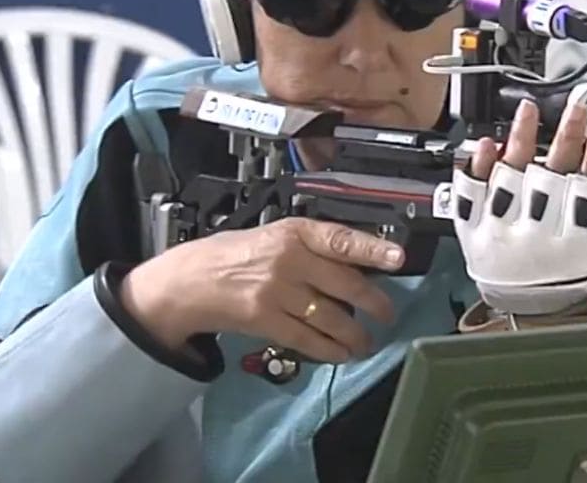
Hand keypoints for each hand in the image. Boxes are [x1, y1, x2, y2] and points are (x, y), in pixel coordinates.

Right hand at [119, 218, 403, 362]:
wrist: (188, 281)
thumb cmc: (236, 255)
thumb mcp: (275, 237)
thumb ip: (312, 248)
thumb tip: (358, 264)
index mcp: (294, 232)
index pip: (340, 238)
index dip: (372, 249)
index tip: (399, 259)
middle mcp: (288, 259)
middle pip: (344, 283)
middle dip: (375, 303)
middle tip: (389, 315)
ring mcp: (276, 291)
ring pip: (331, 317)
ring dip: (355, 334)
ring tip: (367, 342)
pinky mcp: (264, 320)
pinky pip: (307, 339)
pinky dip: (329, 350)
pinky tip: (342, 354)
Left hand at [453, 98, 586, 314]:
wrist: (534, 309)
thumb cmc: (572, 278)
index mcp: (576, 247)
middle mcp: (537, 241)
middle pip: (551, 178)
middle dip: (565, 139)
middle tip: (576, 113)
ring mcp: (502, 234)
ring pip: (511, 178)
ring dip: (521, 139)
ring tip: (530, 112)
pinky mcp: (475, 232)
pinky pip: (472, 193)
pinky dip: (478, 166)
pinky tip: (489, 144)